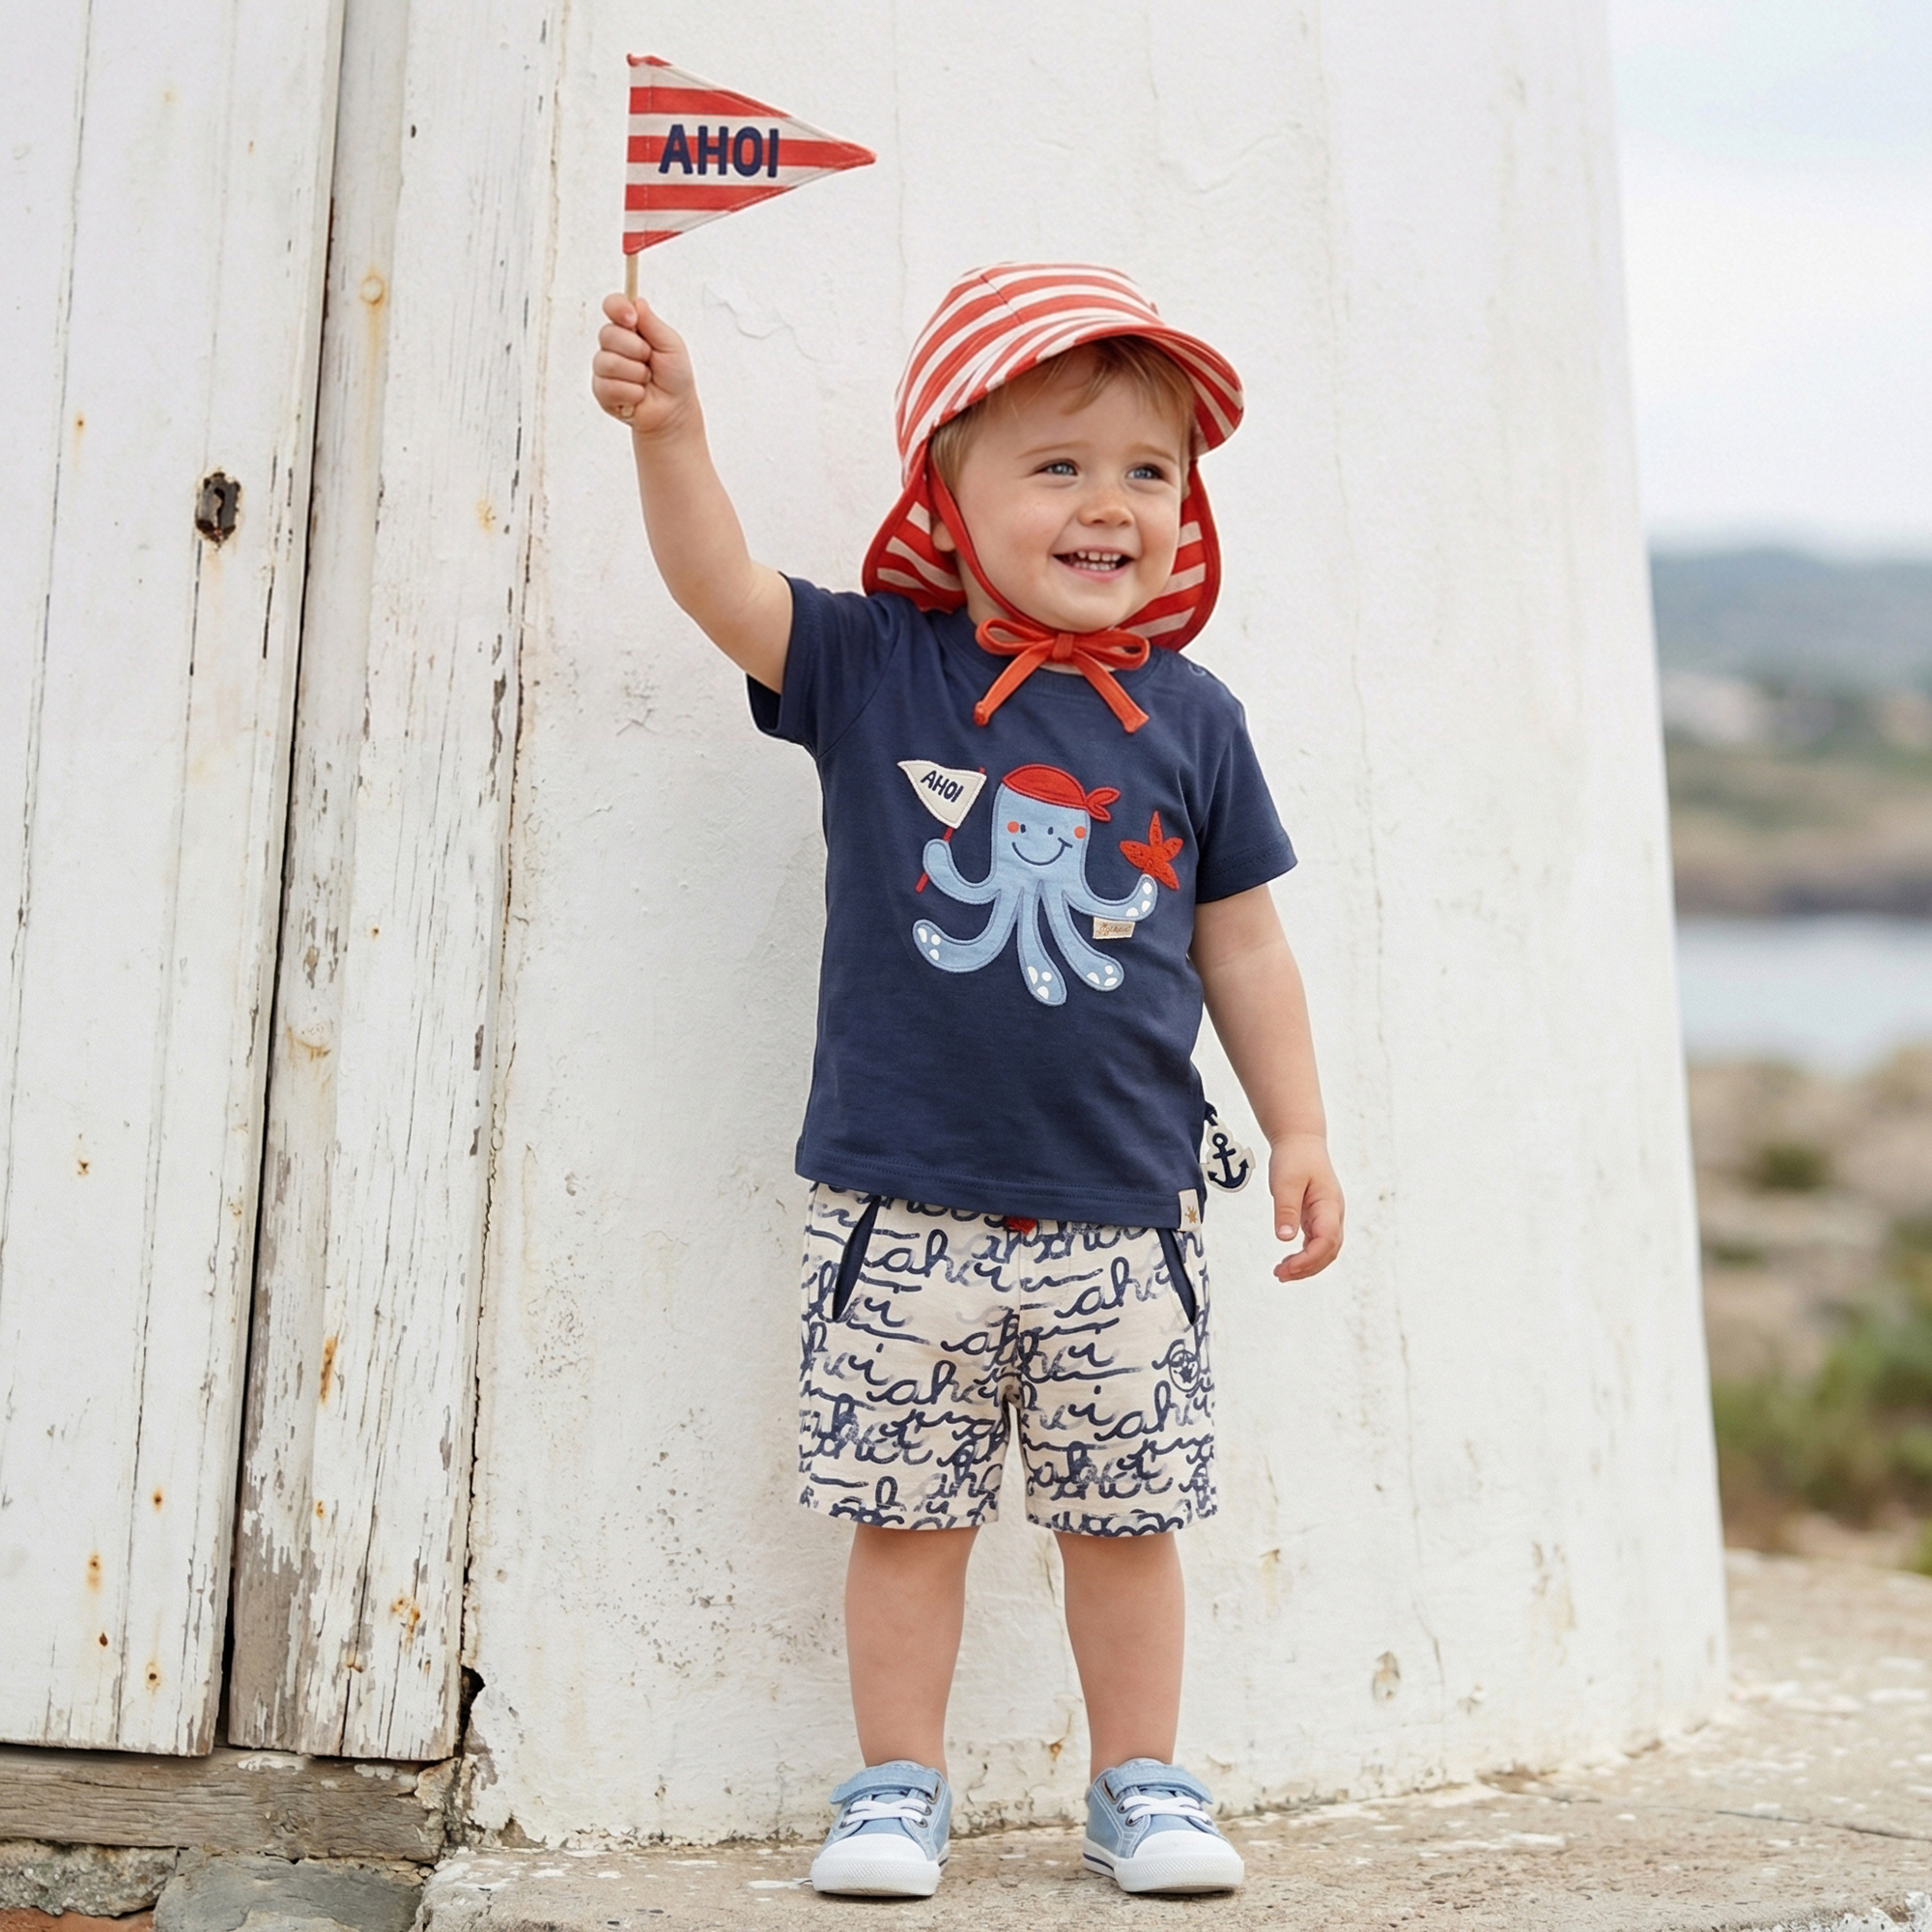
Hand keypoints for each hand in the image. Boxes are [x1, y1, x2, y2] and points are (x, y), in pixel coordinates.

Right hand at [592, 293, 697, 436]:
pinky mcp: (601, 390)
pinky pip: (609, 387)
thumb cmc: (674, 377)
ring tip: (646, 380)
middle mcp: (614, 344)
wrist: (674, 410)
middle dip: (636, 350)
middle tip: (650, 361)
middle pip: (608, 334)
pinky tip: (638, 395)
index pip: (612, 305)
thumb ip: (653, 323)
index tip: (632, 319)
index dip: (618, 308)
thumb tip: (637, 302)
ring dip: (636, 374)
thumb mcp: (672, 345)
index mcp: (630, 328)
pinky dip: (631, 393)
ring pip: (609, 362)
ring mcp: (605, 367)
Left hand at [1269, 1131, 1343, 1280]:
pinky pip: (1317, 1243)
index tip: (1287, 1268)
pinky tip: (1289, 1261)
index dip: (1308, 1259)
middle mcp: (1333, 1214)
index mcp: (1329, 1205)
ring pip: (1324, 1250)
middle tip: (1280, 1275)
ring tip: (1282, 1272)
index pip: (1326, 1241)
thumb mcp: (1286, 1182)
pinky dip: (1304, 1255)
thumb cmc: (1295, 1158)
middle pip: (1328, 1251)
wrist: (1301, 1142)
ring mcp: (1328, 1216)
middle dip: (1307, 1268)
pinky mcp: (1319, 1217)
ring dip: (1306, 1265)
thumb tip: (1285, 1238)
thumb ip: (1286, 1209)